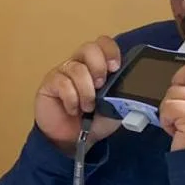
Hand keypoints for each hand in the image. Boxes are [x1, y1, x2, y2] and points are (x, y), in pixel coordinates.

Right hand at [35, 35, 124, 151]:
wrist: (73, 140)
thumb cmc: (93, 121)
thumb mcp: (116, 109)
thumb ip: (125, 97)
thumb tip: (134, 89)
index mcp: (98, 66)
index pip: (103, 44)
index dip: (110, 51)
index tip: (115, 68)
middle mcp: (80, 64)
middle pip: (89, 48)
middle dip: (98, 66)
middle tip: (101, 85)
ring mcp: (63, 72)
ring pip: (76, 68)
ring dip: (86, 91)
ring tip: (87, 108)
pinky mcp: (50, 83)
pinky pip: (62, 82)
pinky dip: (71, 99)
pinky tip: (73, 109)